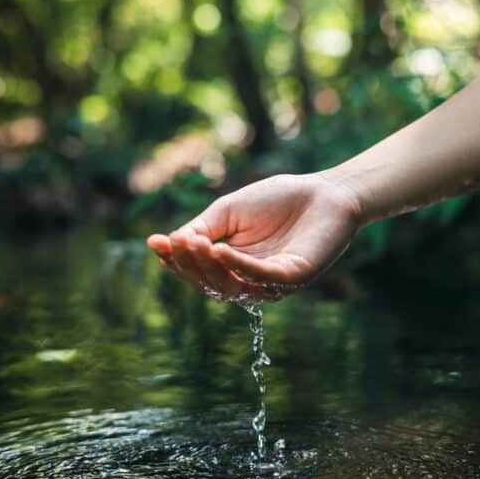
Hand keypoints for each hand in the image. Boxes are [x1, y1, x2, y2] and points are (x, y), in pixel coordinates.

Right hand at [146, 173, 362, 303]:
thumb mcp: (229, 212)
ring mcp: (272, 284)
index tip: (154, 242)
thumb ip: (202, 228)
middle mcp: (250, 282)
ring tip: (193, 243)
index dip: (175, 260)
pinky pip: (261, 277)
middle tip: (176, 241)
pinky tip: (220, 251)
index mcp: (233, 268)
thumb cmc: (278, 201)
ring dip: (209, 267)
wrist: (325, 192)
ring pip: (231, 286)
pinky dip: (238, 266)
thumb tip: (170, 243)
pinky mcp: (294, 277)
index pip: (198, 272)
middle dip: (189, 264)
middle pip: (210, 284)